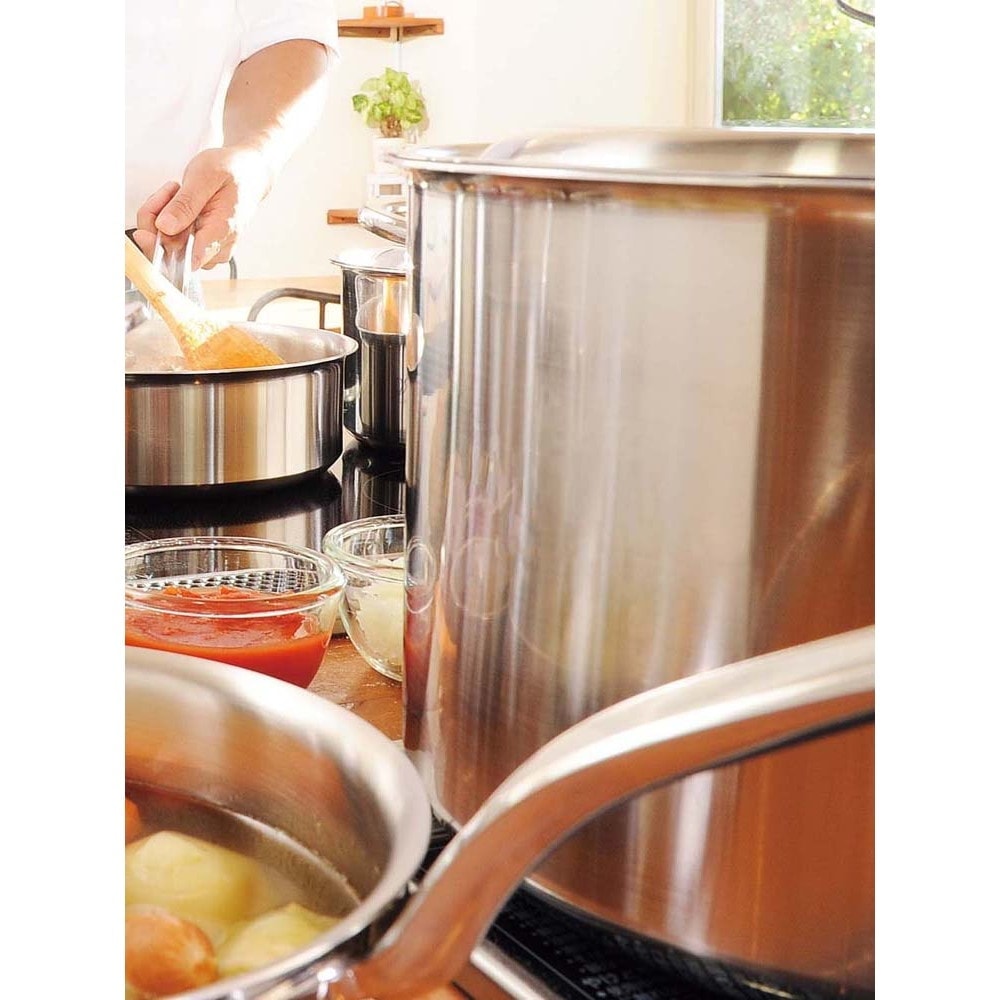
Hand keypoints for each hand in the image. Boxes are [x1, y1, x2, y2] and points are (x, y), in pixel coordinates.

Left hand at [131, 145, 272, 269]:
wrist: (248, 175)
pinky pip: (175, 243)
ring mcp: (210, 251)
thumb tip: (165, 227)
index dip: (160, 243)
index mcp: (221, 232)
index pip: (185, 258)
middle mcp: (217, 249)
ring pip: (170, 248)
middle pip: (172, 253)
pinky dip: (166, 223)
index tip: (151, 221)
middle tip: (168, 192)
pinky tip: (176, 205)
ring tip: (176, 194)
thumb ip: (185, 204)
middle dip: (157, 223)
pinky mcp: (203, 248)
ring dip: (161, 220)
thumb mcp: (204, 177)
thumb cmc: (231, 172)